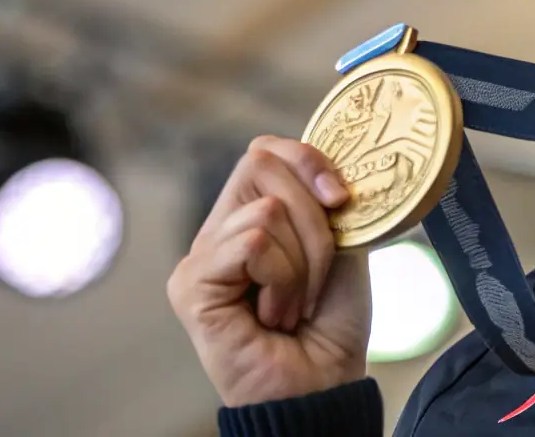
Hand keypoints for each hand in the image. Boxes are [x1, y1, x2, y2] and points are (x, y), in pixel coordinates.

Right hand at [168, 135, 370, 406]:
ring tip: (294, 305)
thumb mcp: (342, 244)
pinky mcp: (192, 286)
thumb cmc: (332, 322)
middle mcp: (218, 230)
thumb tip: (327, 168)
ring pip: (266, 210)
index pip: (265, 150)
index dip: (308, 159)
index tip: (342, 199)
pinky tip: (274, 316)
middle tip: (318, 277)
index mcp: (250, 215)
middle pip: (262, 164)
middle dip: (314, 221)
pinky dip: (283, 279)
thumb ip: (325, 200)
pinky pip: (254, 243)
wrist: (324, 384)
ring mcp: (200, 257)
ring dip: (303, 263)